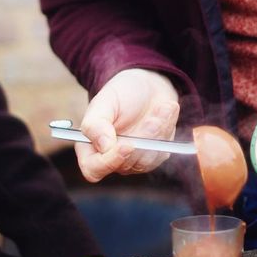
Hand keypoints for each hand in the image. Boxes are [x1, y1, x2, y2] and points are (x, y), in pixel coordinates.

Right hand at [76, 68, 179, 182]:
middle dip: (142, 138)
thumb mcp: (104, 101)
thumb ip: (95, 124)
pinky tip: (167, 110)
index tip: (127, 145)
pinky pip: (161, 152)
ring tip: (163, 107)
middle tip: (153, 118)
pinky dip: (166, 129)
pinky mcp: (152, 157)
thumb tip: (103, 147)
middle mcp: (110, 158)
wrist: (147, 87)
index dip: (109, 163)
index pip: (93, 169)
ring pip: (146, 160)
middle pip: (125, 163)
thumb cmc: (121, 93)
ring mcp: (132, 160)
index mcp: (90, 146)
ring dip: (157, 132)